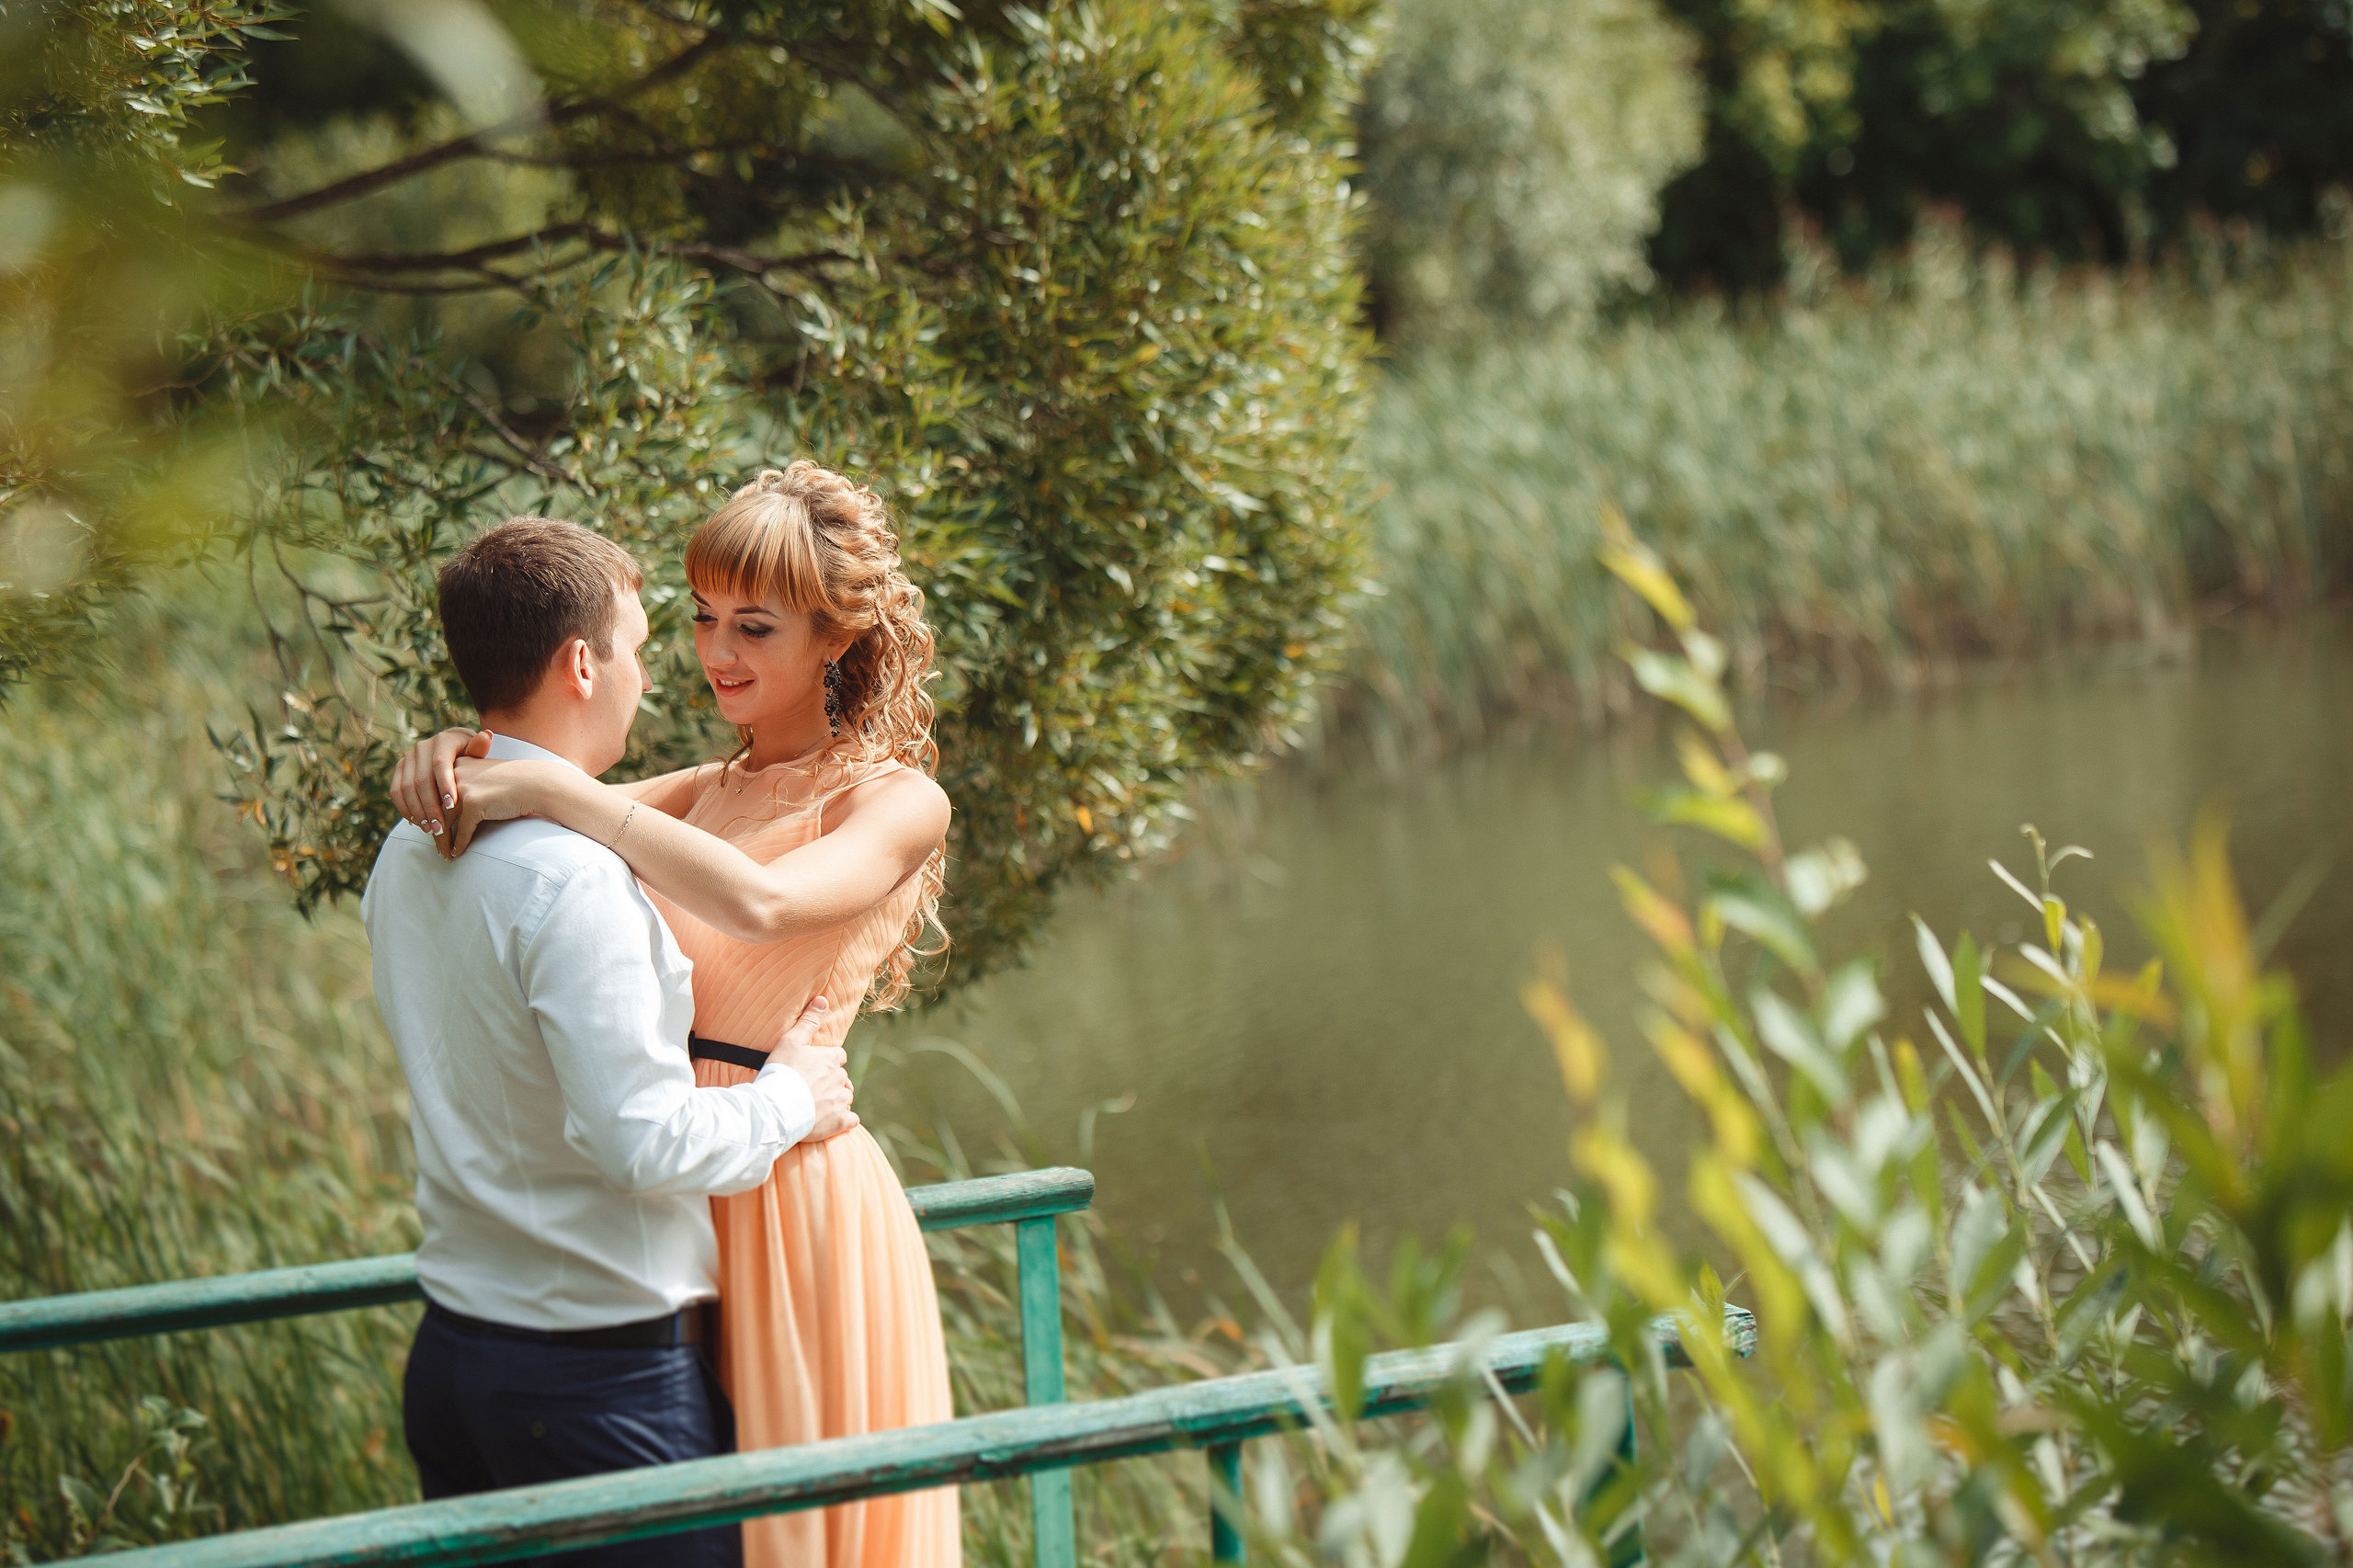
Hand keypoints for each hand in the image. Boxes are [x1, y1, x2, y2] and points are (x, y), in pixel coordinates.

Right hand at [389, 727, 490, 854]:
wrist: (453, 747)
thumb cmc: (470, 754)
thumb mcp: (477, 750)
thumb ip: (479, 749)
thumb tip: (486, 736)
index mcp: (443, 741)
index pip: (440, 764)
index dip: (444, 786)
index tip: (452, 806)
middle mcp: (422, 747)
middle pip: (421, 780)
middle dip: (430, 807)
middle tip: (440, 827)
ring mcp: (408, 758)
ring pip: (406, 788)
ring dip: (417, 812)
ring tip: (430, 829)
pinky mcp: (399, 769)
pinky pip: (396, 791)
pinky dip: (405, 808)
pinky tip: (417, 823)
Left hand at [442, 756, 574, 855]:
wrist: (538, 783)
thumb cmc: (516, 781)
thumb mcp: (485, 775)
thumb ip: (466, 784)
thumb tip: (447, 806)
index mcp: (457, 764)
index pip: (434, 791)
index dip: (429, 810)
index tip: (429, 825)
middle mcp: (456, 773)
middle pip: (435, 806)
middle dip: (432, 827)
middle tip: (433, 842)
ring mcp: (463, 788)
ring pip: (444, 820)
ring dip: (442, 840)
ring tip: (443, 853)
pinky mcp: (474, 804)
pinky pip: (461, 830)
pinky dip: (459, 844)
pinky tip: (457, 853)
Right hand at [759, 996, 857, 1139]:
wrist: (777, 1108)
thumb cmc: (782, 1072)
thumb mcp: (791, 1040)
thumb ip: (809, 1021)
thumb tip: (822, 1000)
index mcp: (831, 1059)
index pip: (838, 1056)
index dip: (828, 1061)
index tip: (815, 1067)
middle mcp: (841, 1079)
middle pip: (842, 1078)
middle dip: (832, 1081)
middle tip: (812, 1088)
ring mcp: (841, 1101)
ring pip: (846, 1097)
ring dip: (837, 1100)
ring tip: (819, 1105)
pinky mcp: (839, 1122)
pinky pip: (851, 1120)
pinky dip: (845, 1120)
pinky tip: (834, 1121)